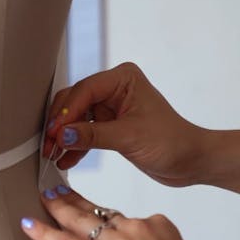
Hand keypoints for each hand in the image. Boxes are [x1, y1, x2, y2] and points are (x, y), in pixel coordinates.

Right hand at [43, 62, 205, 185]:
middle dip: (61, 125)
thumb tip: (62, 135)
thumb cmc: (171, 142)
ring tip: (53, 156)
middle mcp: (114, 88)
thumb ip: (93, 135)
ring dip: (65, 138)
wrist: (190, 161)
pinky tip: (65, 160)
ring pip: (75, 119)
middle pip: (74, 102)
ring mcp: (111, 107)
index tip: (55, 133)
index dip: (66, 113)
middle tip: (49, 146)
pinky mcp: (110, 126)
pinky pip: (84, 133)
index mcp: (122, 78)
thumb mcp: (129, 138)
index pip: (84, 91)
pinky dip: (75, 146)